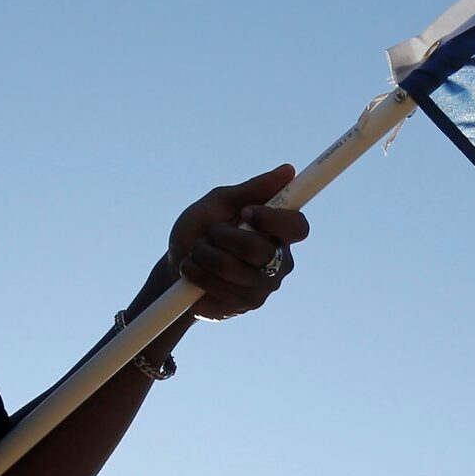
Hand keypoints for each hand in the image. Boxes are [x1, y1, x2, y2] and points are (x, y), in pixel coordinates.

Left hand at [165, 165, 311, 320]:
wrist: (176, 267)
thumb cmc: (201, 230)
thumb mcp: (219, 203)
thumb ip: (251, 189)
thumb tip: (288, 170)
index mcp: (278, 231)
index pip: (298, 227)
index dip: (273, 220)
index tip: (246, 212)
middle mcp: (279, 260)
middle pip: (260, 250)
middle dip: (223, 238)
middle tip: (209, 234)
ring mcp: (265, 285)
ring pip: (233, 270)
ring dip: (204, 256)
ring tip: (195, 252)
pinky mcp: (247, 305)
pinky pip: (222, 290)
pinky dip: (198, 275)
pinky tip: (192, 271)